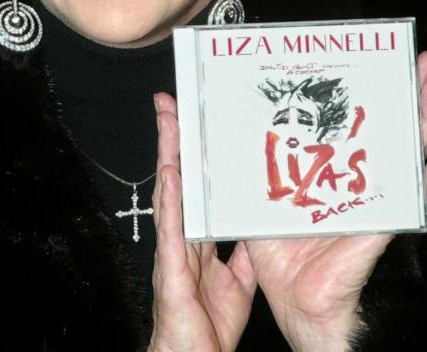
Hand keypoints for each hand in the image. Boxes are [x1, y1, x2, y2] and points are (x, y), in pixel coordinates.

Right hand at [148, 91, 256, 351]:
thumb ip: (246, 252)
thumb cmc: (209, 324)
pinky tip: (172, 175)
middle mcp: (181, 235)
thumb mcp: (239, 280)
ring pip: (169, 194)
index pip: (191, 184)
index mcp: (195, 236)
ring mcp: (173, 250)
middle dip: (172, 140)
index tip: (187, 118)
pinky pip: (172, 231)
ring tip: (170, 123)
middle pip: (175, 178)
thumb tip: (259, 228)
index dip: (188, 152)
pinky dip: (171, 201)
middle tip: (169, 103)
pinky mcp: (172, 271)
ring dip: (167, 157)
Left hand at [243, 50, 426, 351]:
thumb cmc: (276, 254)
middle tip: (417, 58)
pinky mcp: (382, 221)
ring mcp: (373, 197)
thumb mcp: (254, 197)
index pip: (348, 123)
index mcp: (325, 170)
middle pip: (384, 127)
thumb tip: (216, 125)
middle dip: (402, 92)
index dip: (359, 93)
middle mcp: (354, 179)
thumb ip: (244, 165)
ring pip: (406, 150)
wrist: (292, 301)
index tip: (366, 61)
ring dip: (423, 116)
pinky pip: (413, 195)